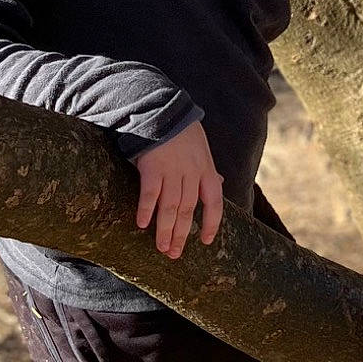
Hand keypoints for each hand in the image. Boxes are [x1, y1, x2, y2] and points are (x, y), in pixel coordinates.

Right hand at [133, 119, 223, 259]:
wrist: (159, 107)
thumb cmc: (179, 129)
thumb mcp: (200, 146)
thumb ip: (207, 167)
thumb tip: (220, 180)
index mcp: (205, 168)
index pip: (214, 201)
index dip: (211, 223)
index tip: (205, 241)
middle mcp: (191, 171)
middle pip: (188, 210)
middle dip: (181, 234)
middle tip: (174, 254)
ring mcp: (172, 169)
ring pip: (171, 206)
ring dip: (165, 230)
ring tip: (162, 248)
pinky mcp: (152, 165)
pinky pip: (150, 193)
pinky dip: (147, 209)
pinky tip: (142, 224)